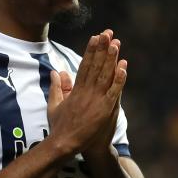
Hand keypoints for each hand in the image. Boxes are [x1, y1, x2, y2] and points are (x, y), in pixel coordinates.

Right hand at [47, 30, 126, 157]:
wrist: (65, 145)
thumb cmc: (59, 127)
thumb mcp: (53, 105)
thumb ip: (56, 88)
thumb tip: (56, 72)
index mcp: (75, 90)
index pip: (85, 65)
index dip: (91, 50)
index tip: (96, 37)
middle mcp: (86, 91)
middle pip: (96, 65)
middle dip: (102, 48)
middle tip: (108, 33)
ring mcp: (95, 100)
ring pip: (105, 75)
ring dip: (111, 59)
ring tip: (116, 43)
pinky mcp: (104, 110)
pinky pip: (114, 92)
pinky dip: (119, 80)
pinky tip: (124, 68)